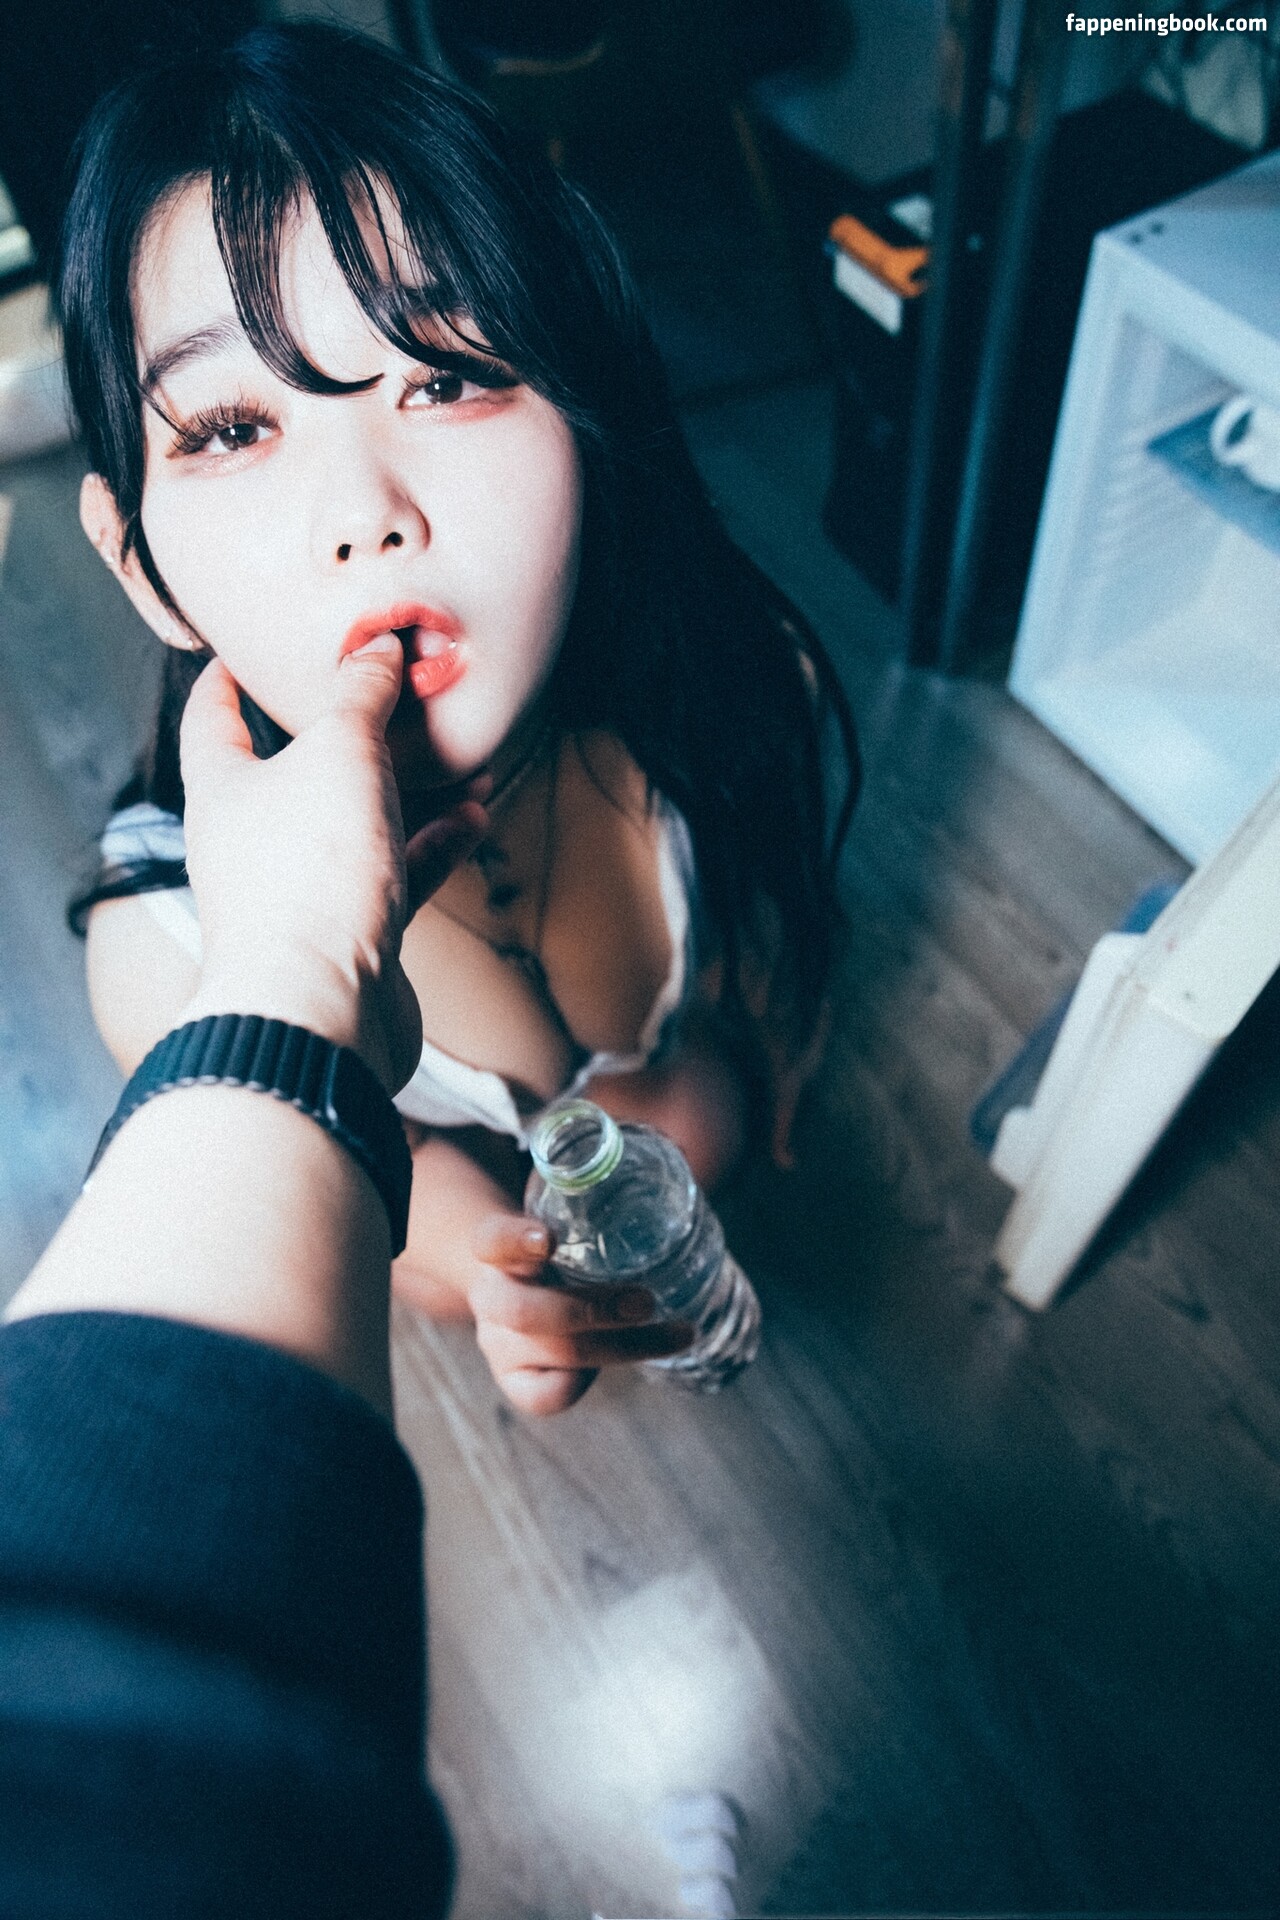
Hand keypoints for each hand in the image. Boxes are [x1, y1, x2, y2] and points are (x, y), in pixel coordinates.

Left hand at [178, 640, 485, 1090]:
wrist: (321, 1011)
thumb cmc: (308, 878)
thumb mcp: (341, 754)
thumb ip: (362, 696)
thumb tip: (376, 648)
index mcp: (224, 790)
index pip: (212, 717)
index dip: (228, 678)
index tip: (246, 650)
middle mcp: (253, 840)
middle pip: (298, 770)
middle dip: (353, 734)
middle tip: (393, 698)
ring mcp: (302, 890)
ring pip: (358, 822)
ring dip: (412, 790)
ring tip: (463, 761)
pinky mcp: (350, 933)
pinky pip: (394, 874)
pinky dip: (433, 845)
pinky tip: (472, 820)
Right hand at [466, 1214, 694, 1415]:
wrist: (518, 1300)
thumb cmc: (559, 1254)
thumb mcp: (564, 1222)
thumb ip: (600, 1197)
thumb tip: (679, 1154)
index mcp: (497, 1251)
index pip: (492, 1241)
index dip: (515, 1241)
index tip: (549, 1238)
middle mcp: (492, 1298)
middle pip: (525, 1311)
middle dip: (592, 1310)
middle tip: (647, 1300)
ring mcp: (499, 1344)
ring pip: (556, 1352)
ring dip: (624, 1346)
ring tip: (679, 1332)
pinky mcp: (516, 1381)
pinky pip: (548, 1395)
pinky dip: (587, 1382)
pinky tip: (627, 1362)